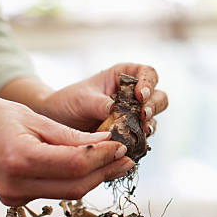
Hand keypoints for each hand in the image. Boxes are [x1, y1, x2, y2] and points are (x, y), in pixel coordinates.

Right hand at [0, 92, 134, 205]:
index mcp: (21, 159)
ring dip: (95, 177)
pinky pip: (55, 191)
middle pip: (76, 186)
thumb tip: (107, 140)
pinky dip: (76, 179)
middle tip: (128, 159)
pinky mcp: (15, 198)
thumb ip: (72, 135)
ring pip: (68, 192)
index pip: (75, 165)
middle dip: (105, 171)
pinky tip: (92, 167)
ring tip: (116, 162)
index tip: (122, 146)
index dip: (103, 156)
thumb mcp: (35, 118)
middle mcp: (16, 184)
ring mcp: (14, 196)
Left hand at [38, 63, 167, 133]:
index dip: (149, 83)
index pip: (148, 74)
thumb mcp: (82, 99)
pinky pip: (143, 137)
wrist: (57, 122)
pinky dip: (141, 140)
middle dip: (154, 106)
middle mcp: (134, 95)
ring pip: (153, 118)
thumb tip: (115, 109)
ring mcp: (134, 115)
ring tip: (143, 130)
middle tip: (144, 114)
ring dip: (150, 124)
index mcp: (125, 77)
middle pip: (158, 97)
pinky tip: (134, 143)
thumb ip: (100, 103)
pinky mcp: (131, 133)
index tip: (140, 95)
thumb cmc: (69, 101)